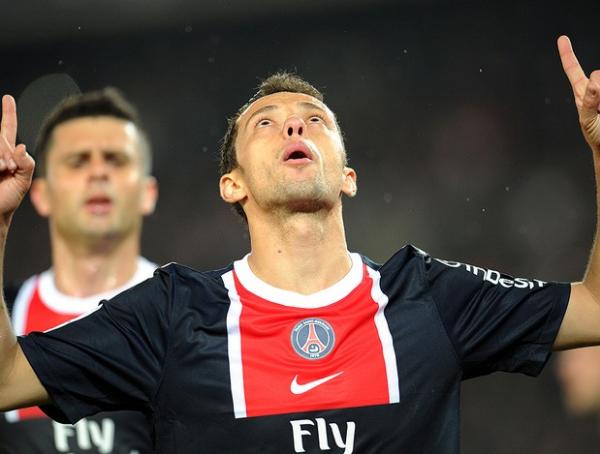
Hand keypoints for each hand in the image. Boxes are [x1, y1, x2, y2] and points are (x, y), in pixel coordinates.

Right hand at [0, 95, 33, 221]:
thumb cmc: (8, 197)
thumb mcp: (24, 180)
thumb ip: (27, 163)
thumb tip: (20, 147)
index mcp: (7, 154)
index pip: (7, 129)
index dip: (8, 113)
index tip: (7, 98)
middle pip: (3, 142)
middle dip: (8, 157)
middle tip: (8, 170)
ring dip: (2, 165)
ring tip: (2, 175)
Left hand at [558, 35, 599, 152]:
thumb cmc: (597, 136)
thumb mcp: (587, 120)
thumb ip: (588, 101)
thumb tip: (594, 82)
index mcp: (582, 93)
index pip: (573, 70)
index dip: (567, 54)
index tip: (562, 38)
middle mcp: (596, 88)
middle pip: (597, 75)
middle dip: (599, 91)